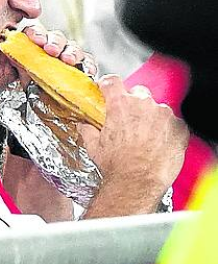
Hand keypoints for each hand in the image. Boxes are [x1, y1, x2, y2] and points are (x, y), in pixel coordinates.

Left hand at [18, 23, 97, 77]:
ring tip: (68, 59)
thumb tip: (12, 54)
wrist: (41, 101)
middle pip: (57, 38)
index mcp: (34, 44)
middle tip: (51, 50)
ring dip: (72, 52)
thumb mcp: (20, 71)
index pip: (36, 31)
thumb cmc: (30, 82)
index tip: (37, 39)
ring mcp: (67, 56)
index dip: (37, 32)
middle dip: (55, 42)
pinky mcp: (81, 68)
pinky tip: (87, 71)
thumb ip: (17, 60)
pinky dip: (89, 66)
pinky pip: (87, 63)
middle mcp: (52, 47)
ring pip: (73, 48)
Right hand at [87, 76, 187, 194]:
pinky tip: (158, 143)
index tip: (108, 90)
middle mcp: (143, 105)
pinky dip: (166, 130)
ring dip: (151, 117)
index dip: (108, 85)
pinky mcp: (178, 129)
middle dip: (133, 103)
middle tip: (128, 120)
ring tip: (145, 136)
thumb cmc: (117, 165)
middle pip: (138, 93)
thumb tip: (84, 126)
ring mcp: (163, 116)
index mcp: (120, 105)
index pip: (112, 81)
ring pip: (157, 108)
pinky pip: (173, 123)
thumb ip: (87, 130)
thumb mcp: (94, 146)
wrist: (138, 182)